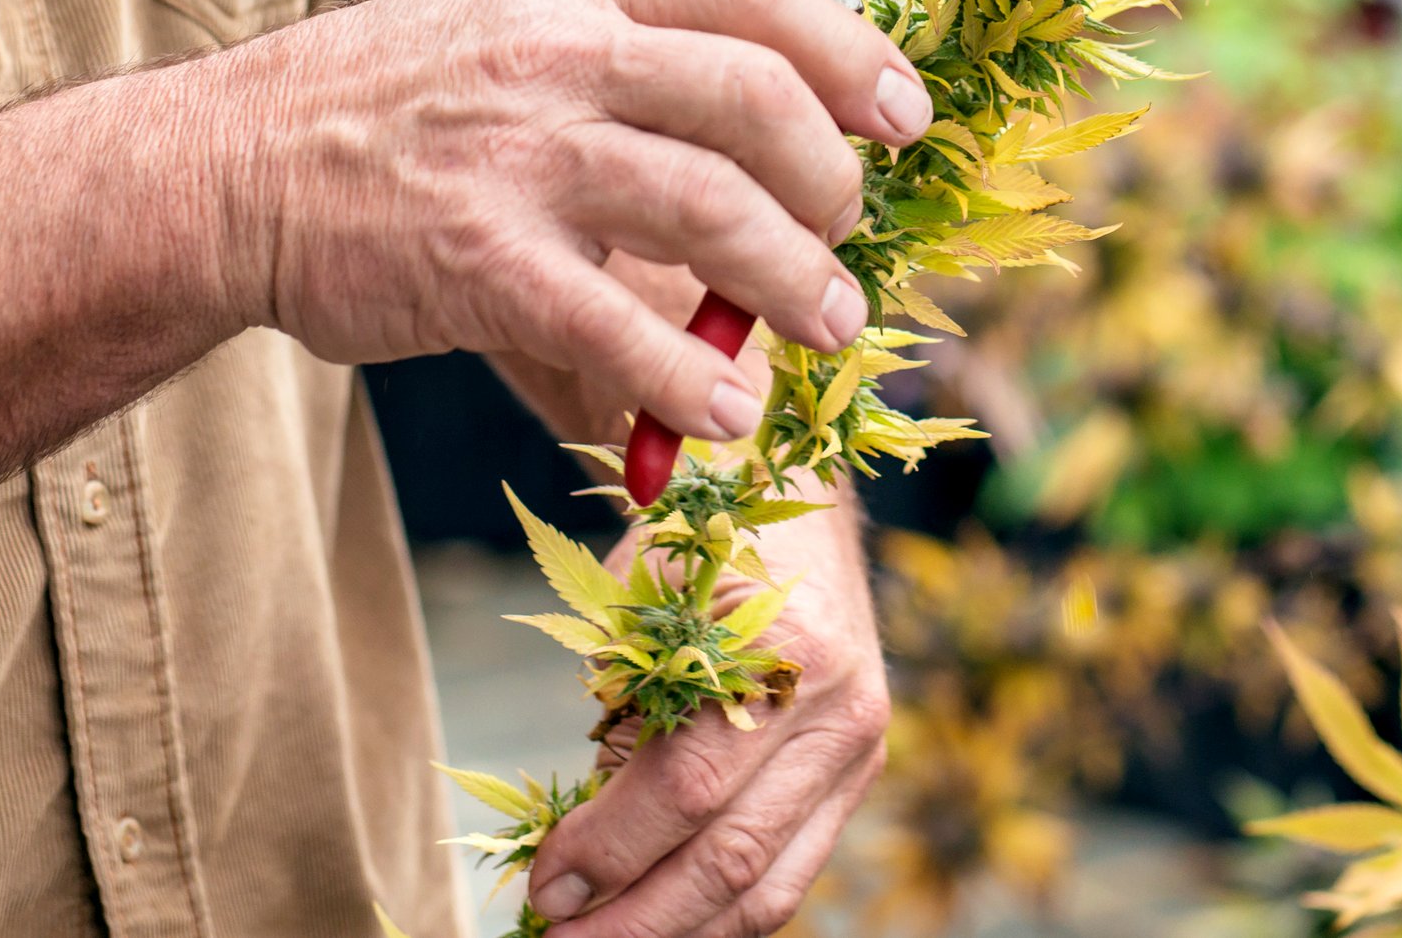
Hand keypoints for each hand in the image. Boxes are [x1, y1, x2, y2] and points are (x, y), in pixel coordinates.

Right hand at [224, 0, 928, 449]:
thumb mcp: (498, 28)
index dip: (849, 52)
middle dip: (832, 181)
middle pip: (754, 99)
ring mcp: (515, 155)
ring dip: (792, 283)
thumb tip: (753, 144)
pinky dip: (692, 378)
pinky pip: (616, 325)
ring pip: (710, 208)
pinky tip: (724, 411)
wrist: (222, 170)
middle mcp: (553, 56)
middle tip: (847, 240)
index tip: (902, 113)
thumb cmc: (375, 112)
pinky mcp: (476, 258)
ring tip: (821, 329)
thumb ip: (616, 66)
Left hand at [529, 485, 888, 936]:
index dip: (609, 848)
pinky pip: (788, 876)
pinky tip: (661, 926)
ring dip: (675, 935)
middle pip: (730, 857)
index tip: (543, 886)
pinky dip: (720, 917)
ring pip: (767, 890)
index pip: (688, 785)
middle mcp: (841, 712)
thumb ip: (622, 714)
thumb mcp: (645, 602)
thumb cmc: (699, 546)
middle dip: (634, 920)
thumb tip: (575, 855)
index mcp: (788, 648)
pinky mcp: (853, 783)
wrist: (796, 507)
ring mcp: (858, 755)